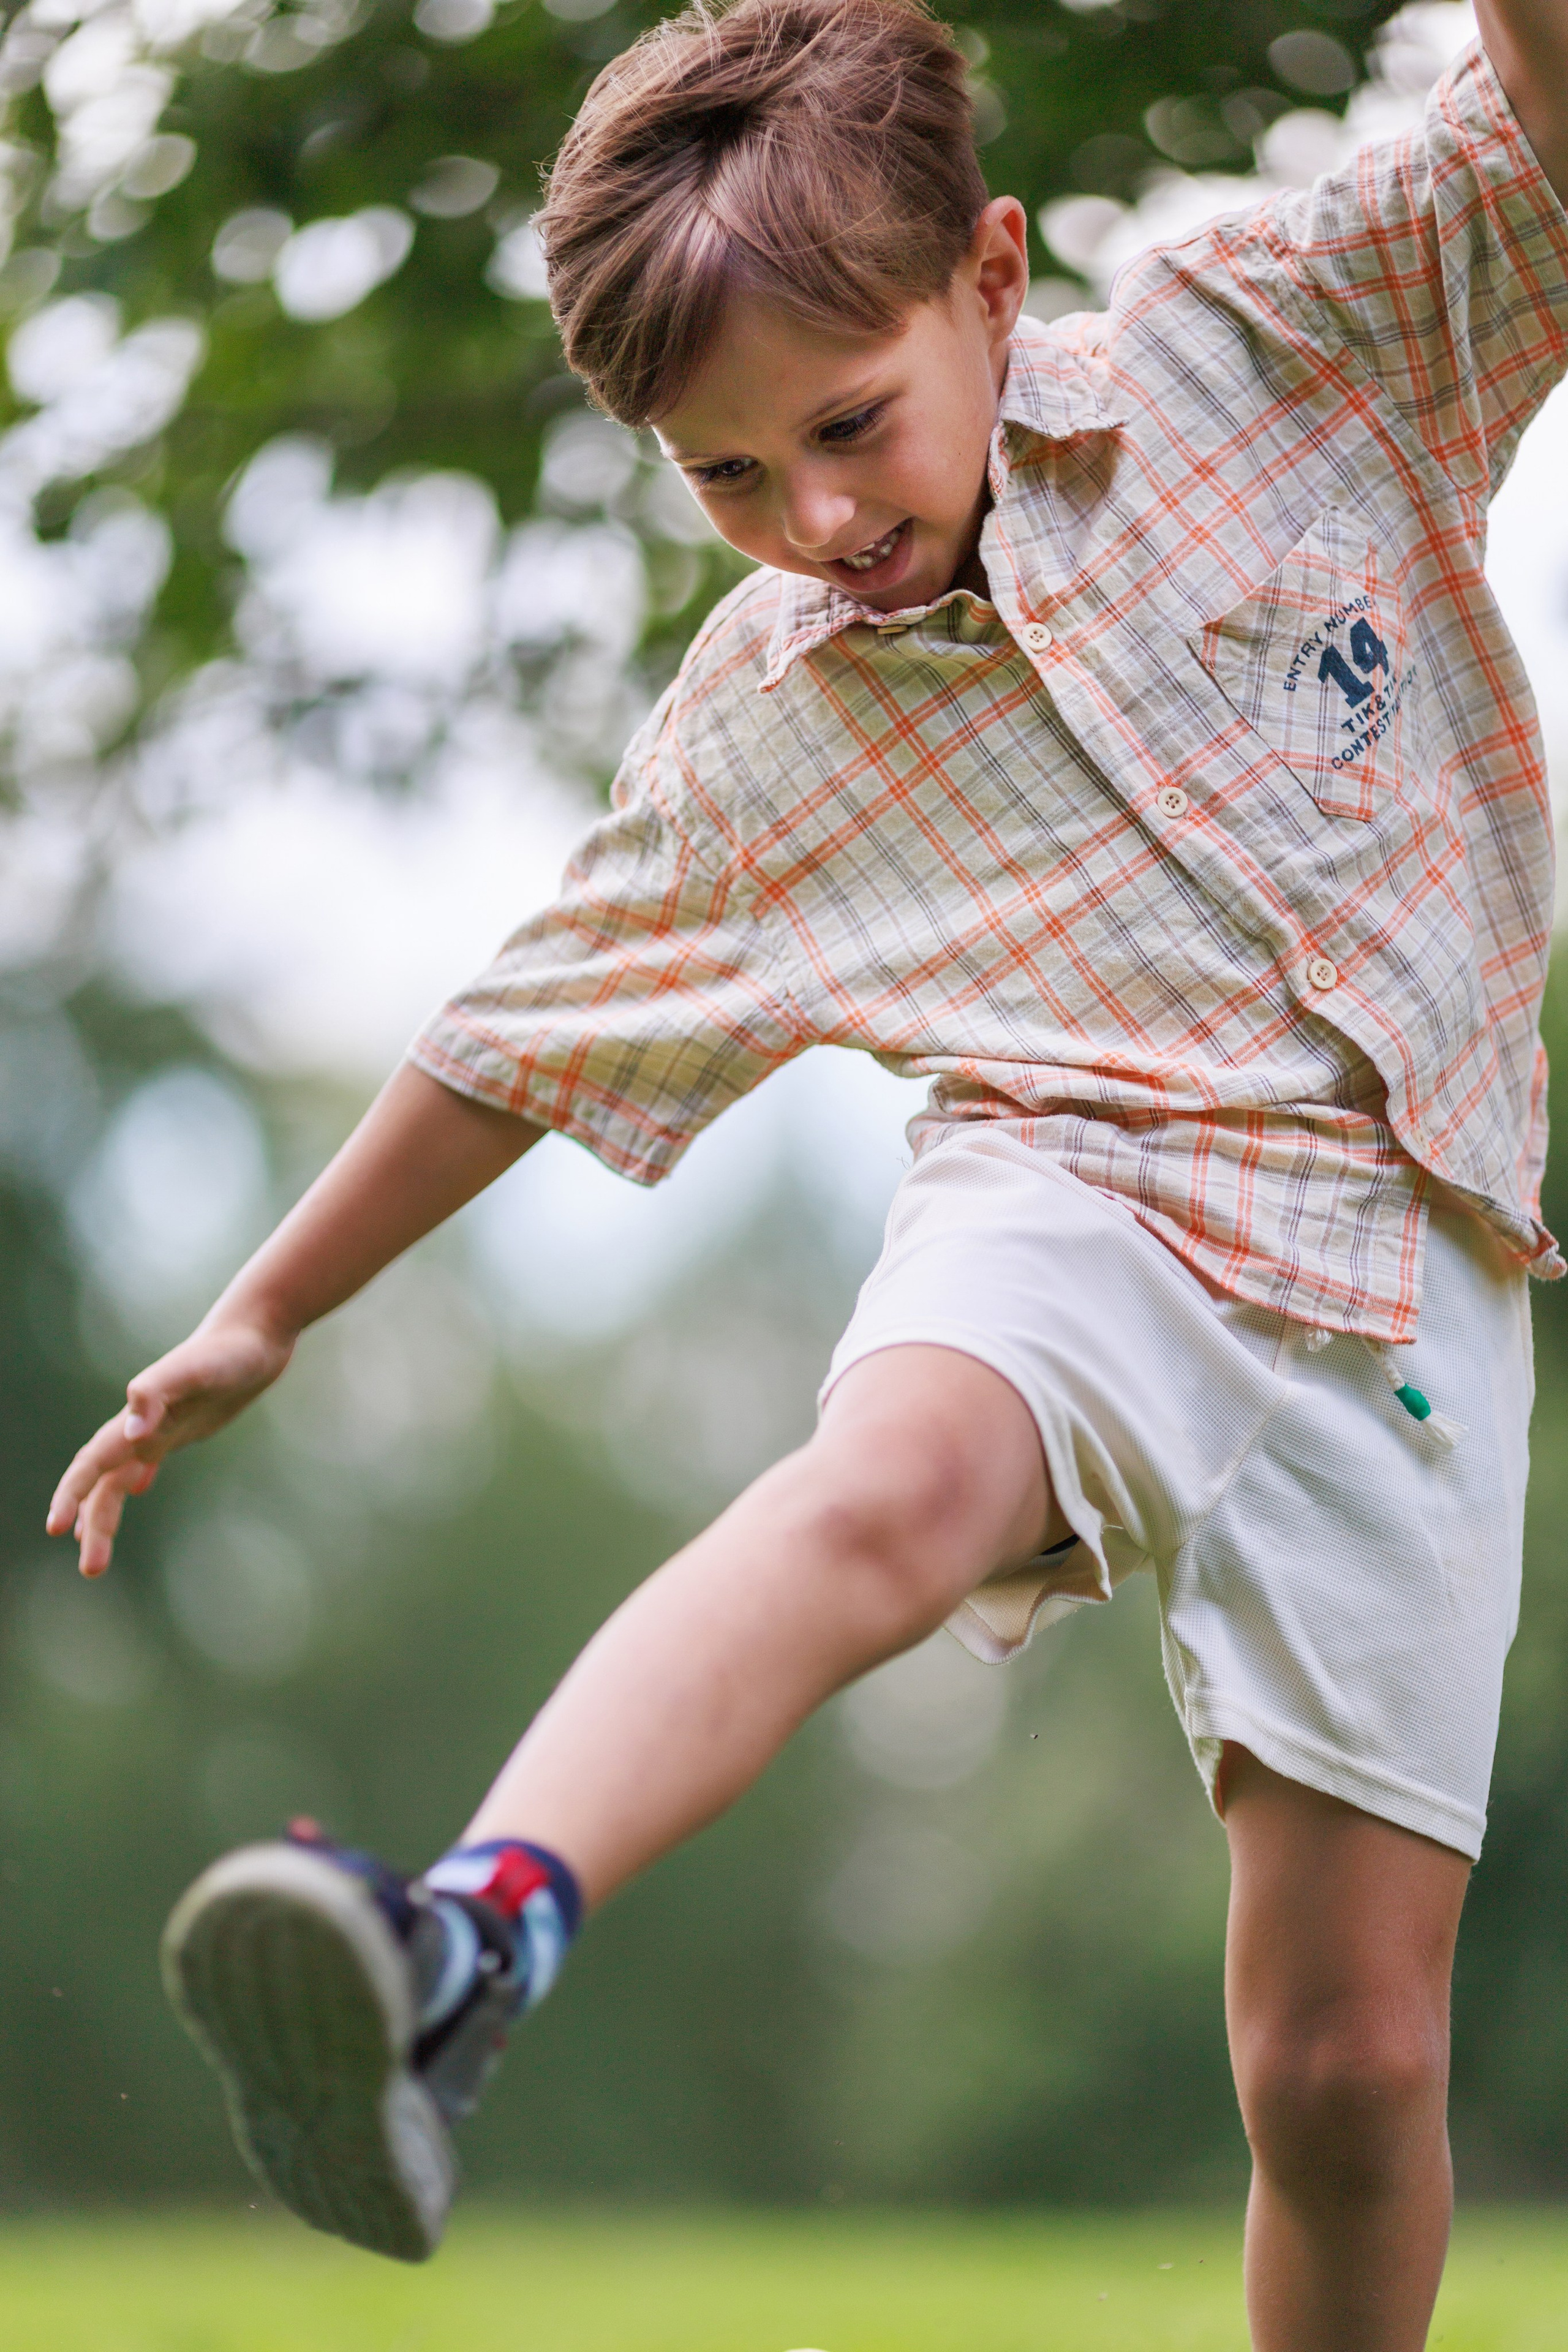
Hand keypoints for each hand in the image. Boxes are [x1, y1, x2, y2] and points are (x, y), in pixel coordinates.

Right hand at [46, 1314, 296, 1577]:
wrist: (254, 1335)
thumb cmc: (227, 1352)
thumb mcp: (197, 1370)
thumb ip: (158, 1393)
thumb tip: (132, 1434)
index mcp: (135, 1420)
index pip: (91, 1464)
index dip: (71, 1496)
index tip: (55, 1530)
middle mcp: (140, 1426)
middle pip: (101, 1482)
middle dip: (91, 1523)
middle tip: (91, 1572)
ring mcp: (159, 1427)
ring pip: (120, 1478)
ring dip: (106, 1513)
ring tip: (97, 1552)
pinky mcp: (182, 1426)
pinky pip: (147, 1459)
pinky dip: (135, 1479)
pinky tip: (139, 1488)